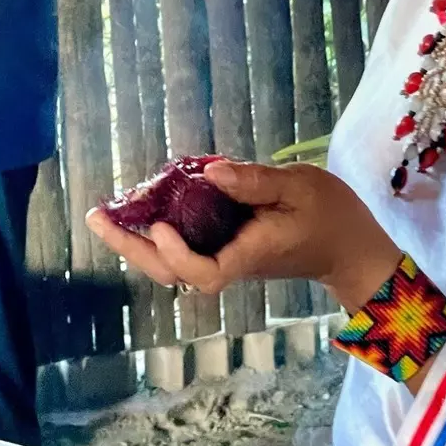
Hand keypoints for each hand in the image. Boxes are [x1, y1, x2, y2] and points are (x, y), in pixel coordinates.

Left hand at [84, 159, 405, 310]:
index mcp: (249, 253)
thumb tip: (209, 173)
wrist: (350, 251)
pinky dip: (159, 233)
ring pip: (172, 264)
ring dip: (136, 242)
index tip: (160, 224)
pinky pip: (184, 248)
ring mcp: (228, 258)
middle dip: (130, 247)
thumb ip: (255, 181)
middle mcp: (231, 262)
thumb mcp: (300, 187)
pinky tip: (146, 209)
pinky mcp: (228, 249)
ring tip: (107, 214)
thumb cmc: (331, 217)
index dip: (174, 254)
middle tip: (96, 216)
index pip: (201, 272)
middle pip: (171, 272)